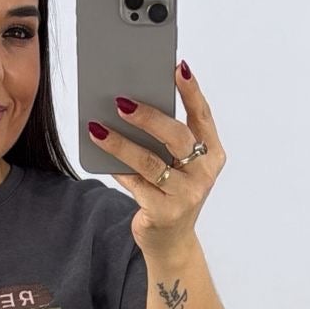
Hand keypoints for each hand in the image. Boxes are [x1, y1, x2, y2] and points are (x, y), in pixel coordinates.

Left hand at [87, 61, 225, 254]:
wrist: (170, 241)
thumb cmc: (171, 192)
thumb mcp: (178, 165)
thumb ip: (167, 140)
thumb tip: (131, 104)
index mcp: (212, 154)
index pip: (202, 116)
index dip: (191, 90)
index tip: (177, 67)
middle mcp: (203, 173)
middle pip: (175, 136)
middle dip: (148, 116)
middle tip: (121, 101)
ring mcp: (186, 195)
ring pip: (149, 161)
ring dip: (120, 143)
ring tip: (97, 127)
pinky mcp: (164, 212)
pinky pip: (135, 184)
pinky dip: (117, 168)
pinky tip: (100, 154)